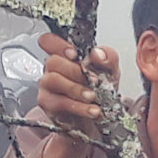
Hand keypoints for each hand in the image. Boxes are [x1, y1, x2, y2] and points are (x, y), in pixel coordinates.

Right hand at [31, 32, 119, 157]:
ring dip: (76, 89)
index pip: (48, 41)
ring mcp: (47, 86)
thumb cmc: (100, 89)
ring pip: (52, 80)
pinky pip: (58, 102)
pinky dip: (78, 106)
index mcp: (65, 55)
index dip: (57, 44)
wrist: (98, 116)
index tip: (75, 54)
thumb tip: (97, 53)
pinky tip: (91, 110)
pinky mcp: (48, 104)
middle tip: (92, 79)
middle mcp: (53, 69)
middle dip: (75, 71)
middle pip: (52, 61)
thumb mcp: (110, 71)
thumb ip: (107, 57)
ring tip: (93, 97)